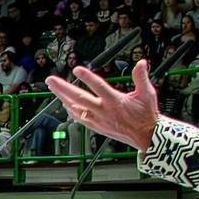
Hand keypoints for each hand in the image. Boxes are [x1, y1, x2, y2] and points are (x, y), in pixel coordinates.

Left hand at [44, 58, 159, 150]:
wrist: (145, 136)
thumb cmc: (146, 115)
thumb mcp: (147, 93)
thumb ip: (141, 77)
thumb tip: (141, 62)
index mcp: (116, 101)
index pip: (99, 86)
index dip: (87, 77)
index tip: (76, 69)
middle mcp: (104, 111)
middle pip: (79, 98)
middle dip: (63, 88)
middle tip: (51, 80)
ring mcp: (98, 120)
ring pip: (76, 108)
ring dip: (63, 98)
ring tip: (53, 88)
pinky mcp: (96, 127)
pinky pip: (79, 118)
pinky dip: (70, 110)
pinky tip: (65, 104)